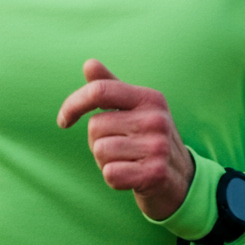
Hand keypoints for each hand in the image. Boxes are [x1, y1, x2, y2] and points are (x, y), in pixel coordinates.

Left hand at [57, 59, 193, 220]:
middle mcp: (156, 119)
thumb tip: (89, 64)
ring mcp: (158, 146)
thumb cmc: (147, 139)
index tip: (63, 120)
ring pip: (100, 151)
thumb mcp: (134, 109)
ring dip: (104, 161)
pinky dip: (113, 178)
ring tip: (126, 162)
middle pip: (95, 126)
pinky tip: (130, 176)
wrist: (181, 180)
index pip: (99, 91)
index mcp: (149, 98)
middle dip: (96, 141)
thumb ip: (110, 86)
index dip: (73, 104)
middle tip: (117, 148)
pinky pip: (110, 174)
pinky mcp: (155, 174)